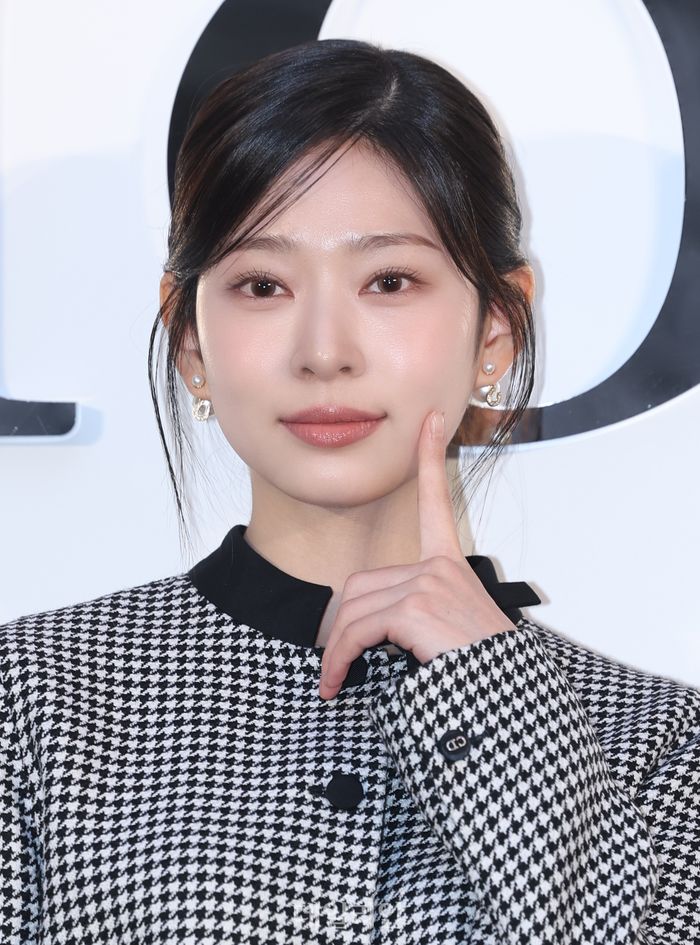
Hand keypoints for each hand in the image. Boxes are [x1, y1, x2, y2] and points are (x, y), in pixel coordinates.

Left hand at [319, 410, 516, 698]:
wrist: (509, 703)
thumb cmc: (481, 674)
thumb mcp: (450, 631)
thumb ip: (416, 611)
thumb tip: (365, 626)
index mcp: (450, 566)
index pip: (436, 501)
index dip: (430, 456)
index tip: (431, 419)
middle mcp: (441, 567)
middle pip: (362, 583)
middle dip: (341, 627)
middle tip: (336, 662)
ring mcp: (429, 582)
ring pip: (353, 608)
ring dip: (335, 650)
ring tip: (336, 682)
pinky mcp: (416, 605)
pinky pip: (357, 629)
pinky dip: (338, 659)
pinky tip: (337, 682)